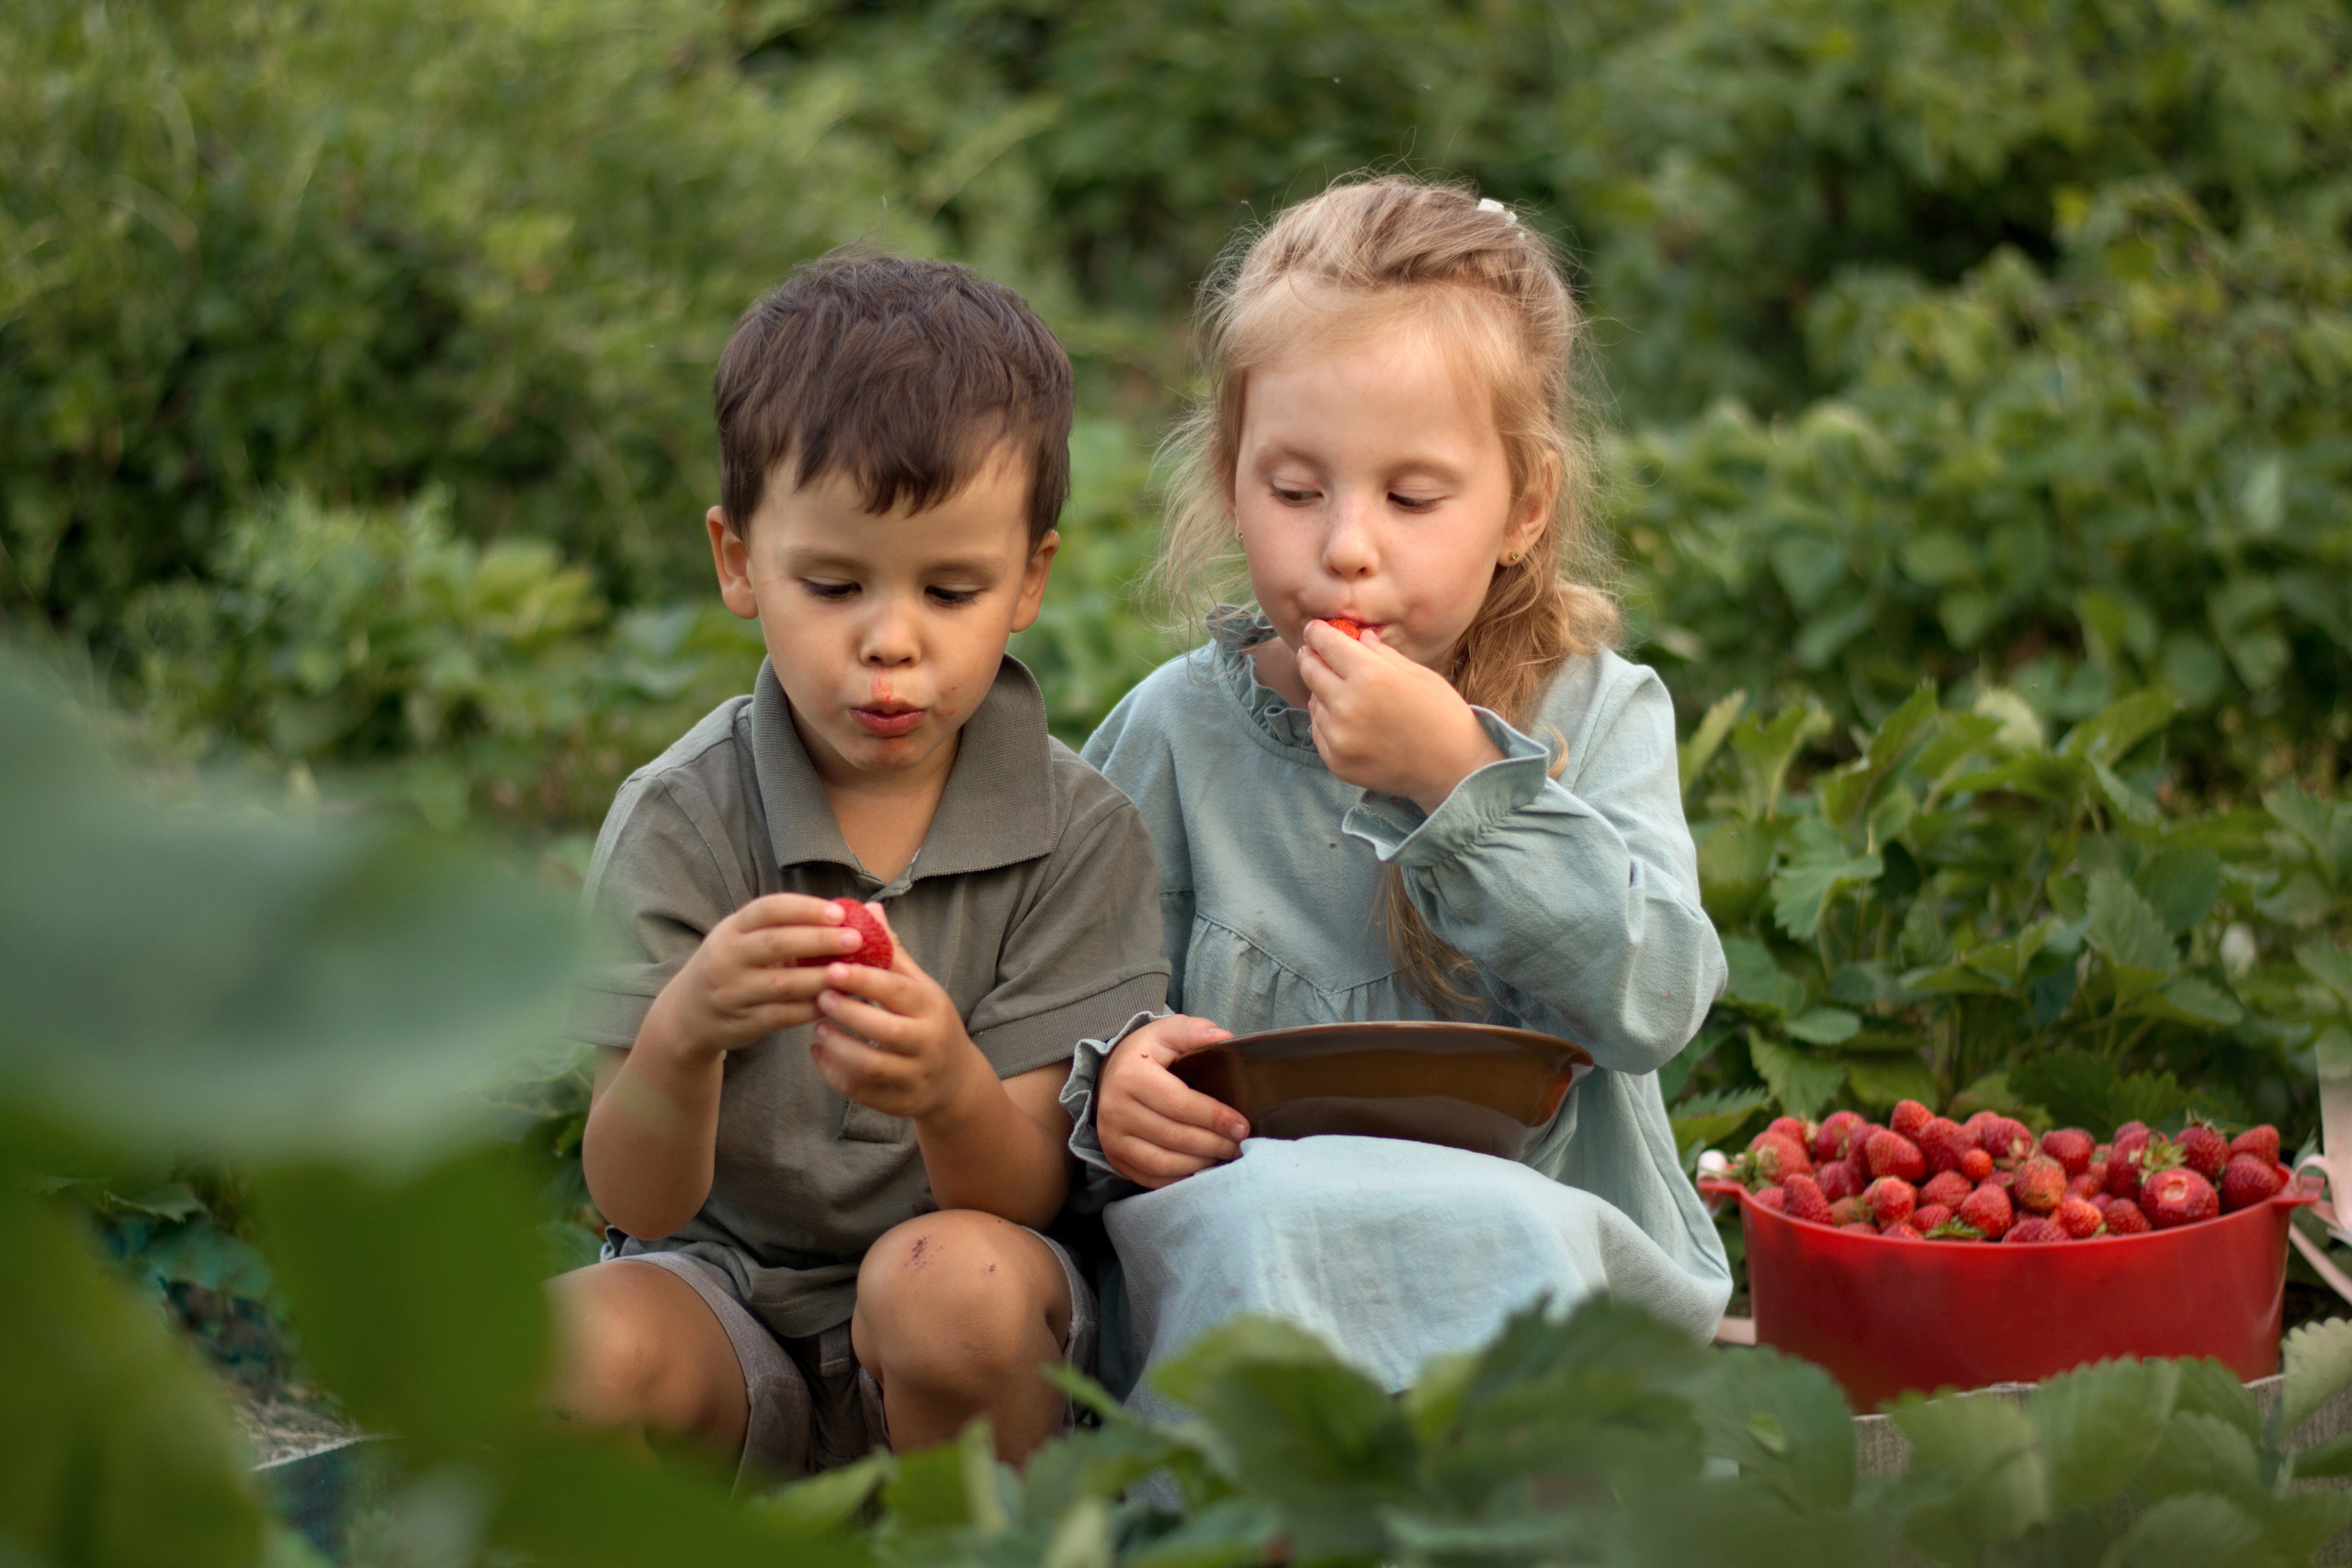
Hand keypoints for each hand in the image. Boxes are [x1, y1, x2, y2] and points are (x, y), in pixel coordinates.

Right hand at [642, 893, 875, 1059]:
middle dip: (819, 940)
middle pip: (776, 944)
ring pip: (782, 984)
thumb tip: (852, 912)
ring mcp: (732, 992)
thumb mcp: (745, 939)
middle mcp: (726, 957)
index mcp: (731, 929)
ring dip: (821, 978)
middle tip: (856, 940)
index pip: (768, 909)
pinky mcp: (742, 1023)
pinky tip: (837, 1001)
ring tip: (854, 973)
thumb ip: (788, 927)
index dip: (804, 908)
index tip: (839, 912)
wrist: (688, 1014)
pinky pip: (783, 1015)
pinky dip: (811, 1008)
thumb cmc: (734, 966)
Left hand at [807, 905, 989, 1123]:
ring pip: (872, 1066)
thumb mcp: (920, 986)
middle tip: (820, 997)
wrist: (955, 1081)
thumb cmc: (928, 1021)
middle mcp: (929, 1043)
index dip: (864, 980)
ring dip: (838, 1047)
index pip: (899, 992)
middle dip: (849, 1014)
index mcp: (933, 1008)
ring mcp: (915, 1076)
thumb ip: (892, 953)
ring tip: (818, 1029)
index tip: (832, 968)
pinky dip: (834, 1073)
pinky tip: (819, 1054)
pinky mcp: (900, 1103)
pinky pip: (861, 1092)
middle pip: (886, 1031)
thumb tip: (869, 908)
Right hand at [1097, 1014, 1247, 1187]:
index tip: (1241, 1125)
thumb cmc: (1148, 1053)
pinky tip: (1201, 1166)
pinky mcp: (1115, 1158)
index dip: (1215, 1117)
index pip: (1180, 1104)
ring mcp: (1112, 1138)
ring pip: (1164, 1162)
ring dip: (1201, 1162)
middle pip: (1175, 1136)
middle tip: (1239, 1143)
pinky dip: (1181, 1177)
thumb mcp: (1168, 1032)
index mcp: (1131, 1075)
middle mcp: (1115, 1109)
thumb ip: (1195, 1031)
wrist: (1110, 1074)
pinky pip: (1152, 1178)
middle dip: (1214, 1143)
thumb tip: (1224, 1038)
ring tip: (1223, 1153)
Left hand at [1296, 620, 1502, 811]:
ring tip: (1343, 693)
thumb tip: (1359, 636)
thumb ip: (1382, 653)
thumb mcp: (1418, 673)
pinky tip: (1348, 720)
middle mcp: (1347, 705)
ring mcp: (1339, 737)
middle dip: (1311, 658)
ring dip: (1322, 693)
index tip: (1314, 629)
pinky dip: (1327, 721)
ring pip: (1313, 702)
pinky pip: (1319, 731)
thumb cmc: (1442, 714)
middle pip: (1310, 671)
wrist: (1453, 768)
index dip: (1317, 633)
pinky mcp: (1336, 761)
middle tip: (1313, 654)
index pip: (1327, 644)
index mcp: (1370, 676)